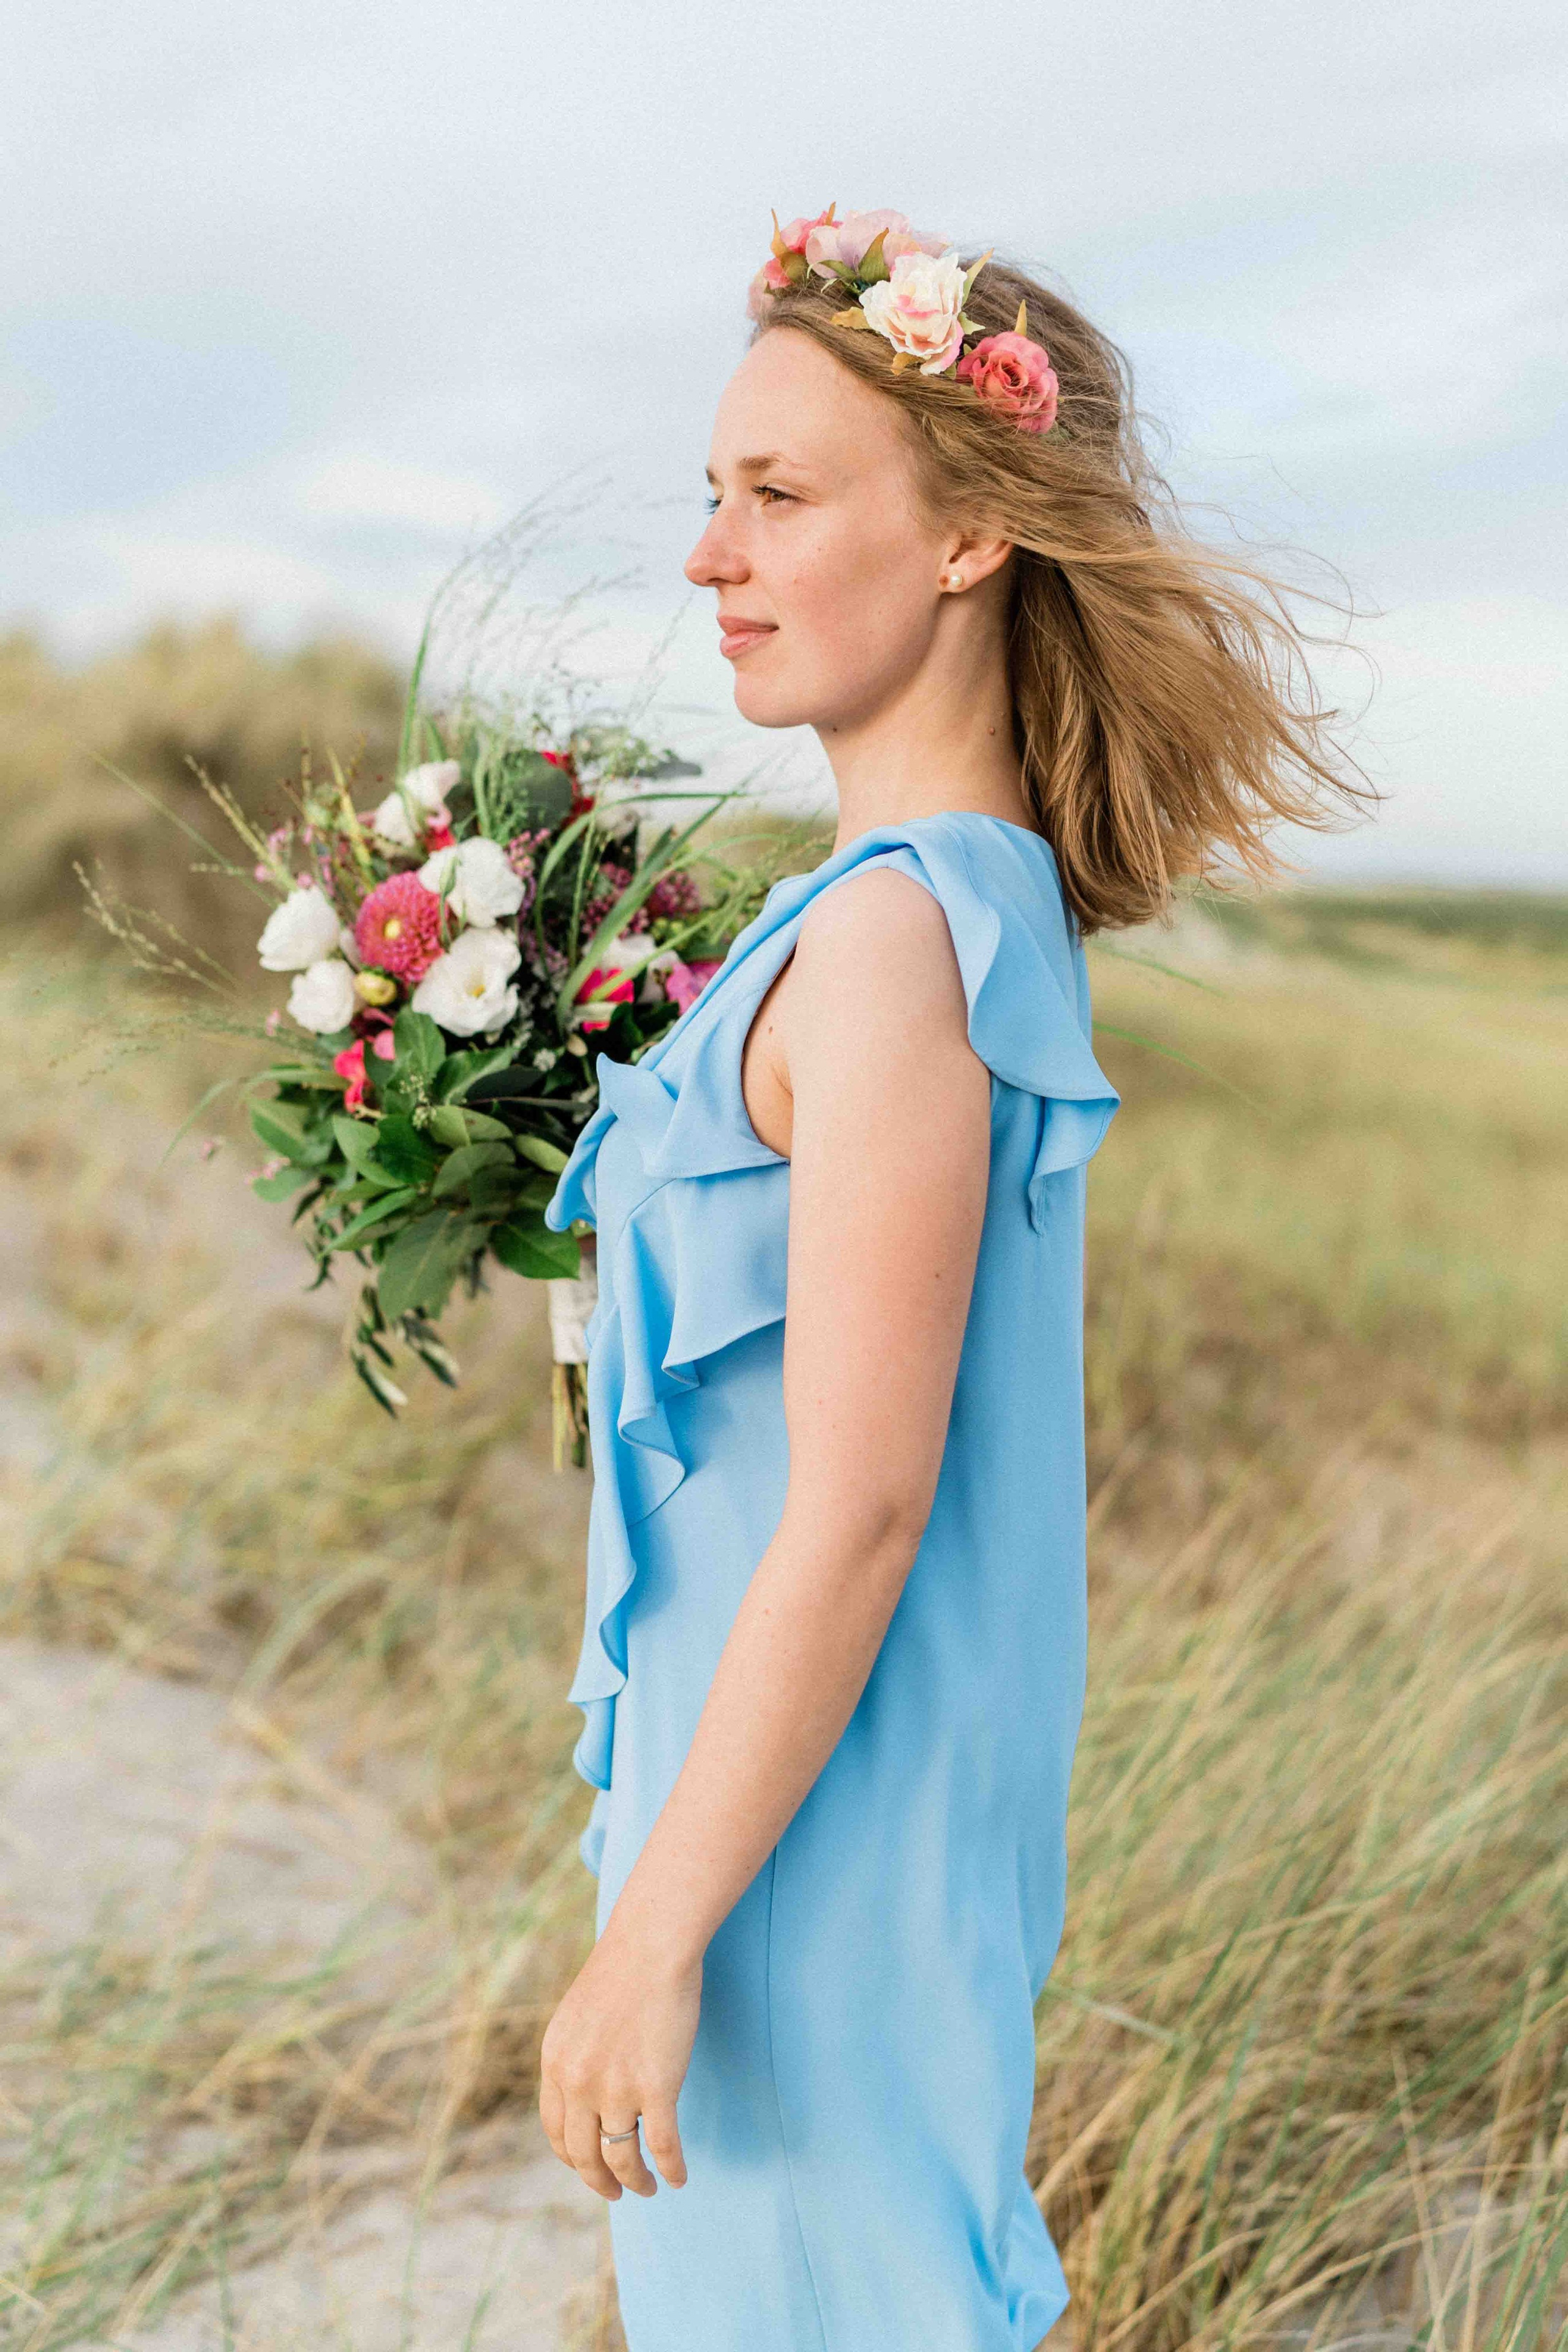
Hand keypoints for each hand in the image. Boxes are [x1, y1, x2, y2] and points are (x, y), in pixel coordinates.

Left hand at [539, 1925, 698, 2199]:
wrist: (651, 1945)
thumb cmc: (623, 1970)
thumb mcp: (577, 2016)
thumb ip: (575, 2056)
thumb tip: (584, 2092)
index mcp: (555, 2063)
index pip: (556, 2131)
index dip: (572, 2158)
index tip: (587, 2168)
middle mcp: (579, 2083)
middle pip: (583, 2155)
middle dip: (600, 2182)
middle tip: (615, 2193)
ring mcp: (616, 2088)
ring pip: (621, 2158)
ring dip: (635, 2182)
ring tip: (647, 2188)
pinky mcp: (656, 2087)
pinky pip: (662, 2146)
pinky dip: (671, 2169)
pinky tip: (677, 2178)